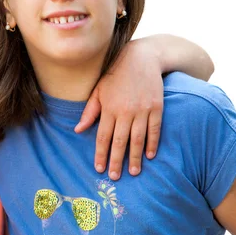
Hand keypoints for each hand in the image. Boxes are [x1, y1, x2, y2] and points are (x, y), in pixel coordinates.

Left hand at [75, 39, 163, 179]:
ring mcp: (142, 109)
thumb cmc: (116, 74)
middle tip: (115, 177)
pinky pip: (155, 129)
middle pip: (119, 141)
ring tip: (133, 172)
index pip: (102, 136)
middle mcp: (125, 111)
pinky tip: (149, 156)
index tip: (98, 168)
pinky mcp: (156, 107)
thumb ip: (90, 111)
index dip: (100, 154)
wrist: (142, 57)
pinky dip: (153, 143)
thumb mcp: (99, 89)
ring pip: (138, 139)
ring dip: (135, 157)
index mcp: (108, 107)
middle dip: (116, 161)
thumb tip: (78, 130)